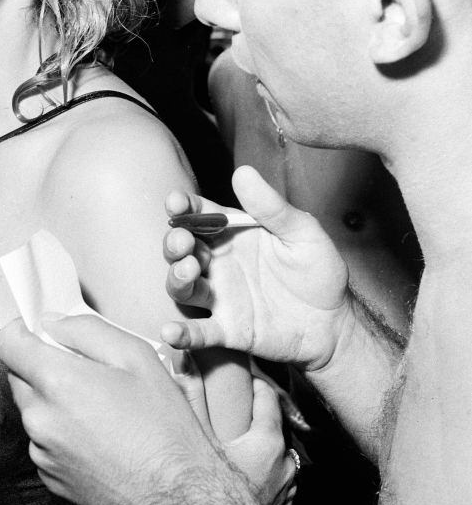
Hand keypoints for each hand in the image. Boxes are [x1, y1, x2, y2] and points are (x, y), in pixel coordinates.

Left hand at [0, 316, 298, 504]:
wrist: (180, 500)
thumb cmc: (164, 428)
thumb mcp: (136, 356)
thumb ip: (85, 329)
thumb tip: (51, 322)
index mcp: (56, 383)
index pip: (7, 343)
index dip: (22, 330)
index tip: (42, 331)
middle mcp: (39, 419)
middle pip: (18, 375)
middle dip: (42, 365)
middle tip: (85, 370)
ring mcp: (42, 452)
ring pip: (33, 409)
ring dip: (53, 401)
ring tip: (100, 408)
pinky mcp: (51, 477)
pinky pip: (44, 441)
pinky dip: (61, 432)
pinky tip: (98, 437)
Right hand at [163, 166, 351, 372]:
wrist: (335, 324)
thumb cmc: (318, 272)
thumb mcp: (302, 233)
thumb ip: (272, 207)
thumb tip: (243, 171)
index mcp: (231, 234)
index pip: (197, 214)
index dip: (181, 207)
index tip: (176, 203)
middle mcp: (217, 263)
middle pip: (180, 249)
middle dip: (174, 242)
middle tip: (184, 241)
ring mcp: (218, 297)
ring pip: (181, 286)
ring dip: (176, 277)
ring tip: (189, 271)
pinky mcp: (227, 330)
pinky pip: (198, 332)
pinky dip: (180, 332)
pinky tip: (170, 331)